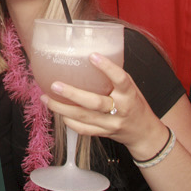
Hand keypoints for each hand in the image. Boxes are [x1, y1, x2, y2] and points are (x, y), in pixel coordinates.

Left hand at [46, 56, 167, 162]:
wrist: (143, 133)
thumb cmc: (136, 105)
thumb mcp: (132, 88)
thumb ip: (115, 78)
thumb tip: (92, 57)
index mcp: (129, 94)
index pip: (121, 79)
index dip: (107, 68)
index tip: (93, 56)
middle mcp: (121, 110)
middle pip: (95, 103)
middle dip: (73, 94)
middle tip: (56, 84)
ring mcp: (111, 124)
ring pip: (84, 117)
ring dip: (62, 108)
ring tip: (47, 98)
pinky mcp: (103, 133)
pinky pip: (83, 129)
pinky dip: (69, 122)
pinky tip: (59, 113)